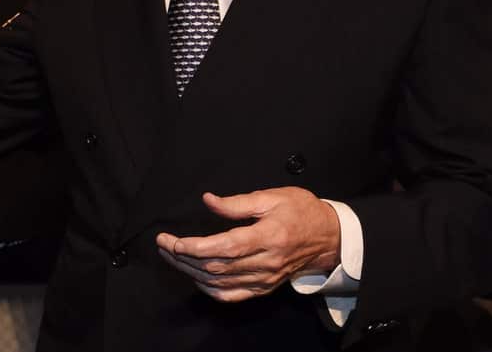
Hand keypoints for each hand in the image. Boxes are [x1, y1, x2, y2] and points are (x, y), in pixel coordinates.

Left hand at [156, 188, 340, 301]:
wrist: (329, 237)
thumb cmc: (301, 211)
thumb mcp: (271, 196)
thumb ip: (237, 203)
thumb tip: (208, 201)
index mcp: (268, 237)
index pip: (224, 248)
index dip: (194, 247)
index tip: (172, 240)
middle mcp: (266, 262)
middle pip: (216, 267)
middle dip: (183, 257)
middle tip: (163, 243)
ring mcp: (265, 278)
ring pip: (219, 282)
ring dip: (190, 271)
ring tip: (171, 256)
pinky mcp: (264, 287)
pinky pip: (231, 295)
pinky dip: (208, 288)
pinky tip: (194, 276)